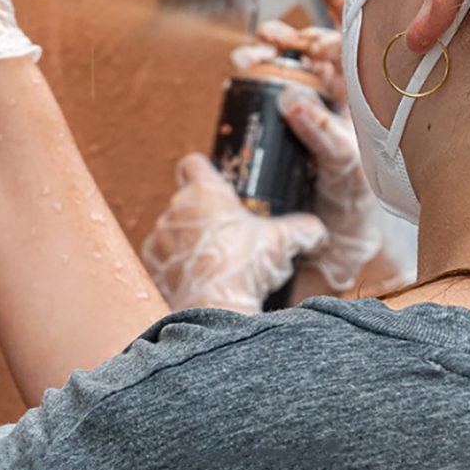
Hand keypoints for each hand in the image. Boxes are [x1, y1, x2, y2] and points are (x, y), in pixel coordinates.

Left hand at [141, 154, 325, 312]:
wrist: (216, 306)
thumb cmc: (248, 265)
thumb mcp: (284, 242)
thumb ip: (304, 230)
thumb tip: (318, 231)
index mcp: (205, 190)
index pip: (193, 163)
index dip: (204, 171)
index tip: (217, 187)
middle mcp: (176, 207)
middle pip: (185, 199)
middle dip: (202, 213)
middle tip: (226, 234)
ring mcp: (160, 235)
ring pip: (172, 229)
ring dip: (186, 239)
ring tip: (211, 261)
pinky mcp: (151, 262)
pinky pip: (161, 256)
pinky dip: (174, 264)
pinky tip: (195, 277)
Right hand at [249, 12, 383, 291]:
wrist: (330, 231)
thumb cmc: (351, 195)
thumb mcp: (342, 162)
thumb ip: (322, 132)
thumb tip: (290, 99)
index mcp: (359, 97)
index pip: (348, 53)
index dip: (329, 40)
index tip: (312, 46)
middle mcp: (332, 95)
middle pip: (310, 51)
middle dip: (288, 37)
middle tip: (268, 36)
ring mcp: (305, 105)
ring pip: (285, 65)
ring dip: (264, 51)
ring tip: (247, 55)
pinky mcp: (279, 119)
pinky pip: (265, 86)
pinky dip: (251, 71)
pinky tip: (239, 69)